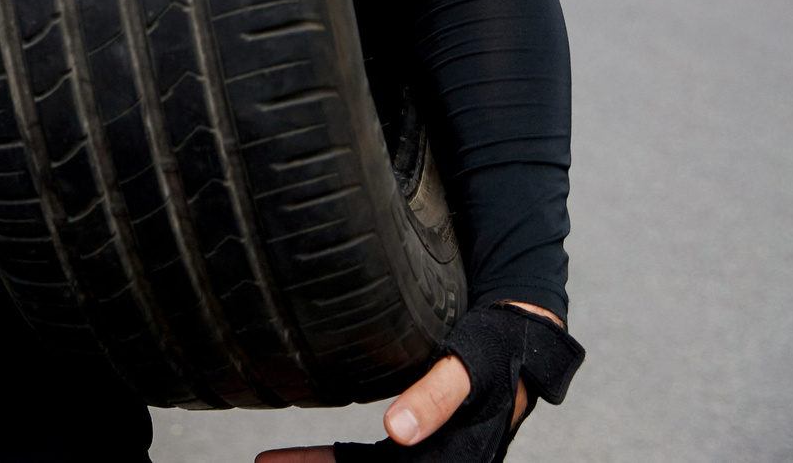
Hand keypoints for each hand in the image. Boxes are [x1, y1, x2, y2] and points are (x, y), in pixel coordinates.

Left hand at [253, 302, 564, 462]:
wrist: (526, 341)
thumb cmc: (500, 353)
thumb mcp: (470, 370)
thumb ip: (435, 398)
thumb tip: (398, 431)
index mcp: (450, 457)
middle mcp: (436, 460)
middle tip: (266, 461)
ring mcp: (429, 453)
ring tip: (274, 461)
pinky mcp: (423, 440)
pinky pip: (375, 459)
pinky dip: (342, 459)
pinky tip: (315, 456)